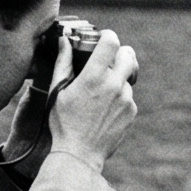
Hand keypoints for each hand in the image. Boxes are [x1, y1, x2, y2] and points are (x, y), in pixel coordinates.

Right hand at [47, 29, 138, 170]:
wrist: (80, 154)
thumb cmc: (63, 122)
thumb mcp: (58, 91)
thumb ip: (63, 62)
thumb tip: (64, 40)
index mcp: (94, 76)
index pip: (111, 41)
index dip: (108, 35)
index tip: (103, 38)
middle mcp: (114, 85)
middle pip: (129, 54)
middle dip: (119, 52)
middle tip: (108, 59)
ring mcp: (126, 99)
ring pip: (127, 77)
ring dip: (117, 78)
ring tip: (99, 93)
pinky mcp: (131, 112)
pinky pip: (128, 96)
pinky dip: (119, 97)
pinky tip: (104, 109)